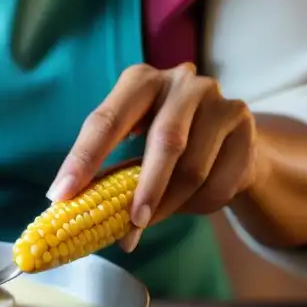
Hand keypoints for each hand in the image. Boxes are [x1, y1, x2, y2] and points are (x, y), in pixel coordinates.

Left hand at [48, 63, 259, 251]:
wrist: (229, 145)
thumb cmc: (166, 150)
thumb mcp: (134, 152)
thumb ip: (109, 175)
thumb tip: (69, 211)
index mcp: (139, 82)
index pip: (105, 120)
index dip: (83, 159)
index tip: (62, 194)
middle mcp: (181, 81)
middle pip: (165, 139)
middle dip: (145, 188)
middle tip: (131, 224)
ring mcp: (218, 99)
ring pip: (195, 167)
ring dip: (171, 205)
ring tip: (153, 221)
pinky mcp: (244, 123)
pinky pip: (221, 181)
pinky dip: (202, 204)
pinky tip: (194, 203)